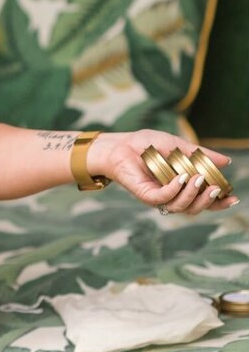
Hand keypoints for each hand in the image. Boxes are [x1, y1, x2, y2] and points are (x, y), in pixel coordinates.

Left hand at [87, 130, 238, 215]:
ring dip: (193, 195)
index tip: (232, 197)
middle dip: (208, 201)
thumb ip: (200, 154)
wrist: (120, 144)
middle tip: (215, 188)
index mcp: (181, 186)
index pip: (202, 200)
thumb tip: (227, 162)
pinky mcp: (145, 195)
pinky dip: (175, 190)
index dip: (218, 202)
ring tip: (199, 179)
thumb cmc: (146, 144)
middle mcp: (171, 195)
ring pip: (181, 207)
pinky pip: (163, 199)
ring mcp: (158, 197)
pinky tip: (182, 178)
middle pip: (194, 208)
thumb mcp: (178, 146)